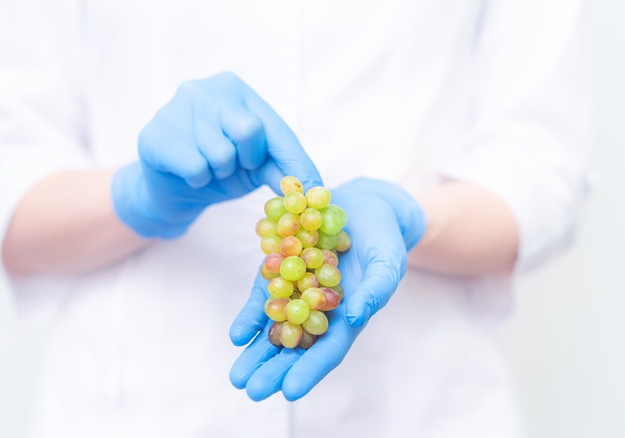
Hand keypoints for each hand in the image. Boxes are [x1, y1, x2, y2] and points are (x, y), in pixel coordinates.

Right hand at [112, 72, 321, 237]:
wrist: (168, 190)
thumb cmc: (215, 171)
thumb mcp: (254, 168)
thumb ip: (282, 171)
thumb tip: (316, 192)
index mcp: (236, 91)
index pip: (275, 127)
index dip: (296, 162)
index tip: (314, 192)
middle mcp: (205, 89)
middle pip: (249, 131)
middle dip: (246, 161)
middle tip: (232, 166)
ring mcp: (176, 107)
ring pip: (220, 153)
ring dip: (218, 173)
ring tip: (206, 168)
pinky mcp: (155, 133)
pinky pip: (195, 167)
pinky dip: (197, 180)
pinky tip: (186, 172)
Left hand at [228, 177, 425, 400]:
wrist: (363, 208)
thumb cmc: (383, 240)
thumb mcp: (387, 262)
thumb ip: (376, 289)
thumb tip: (354, 316)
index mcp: (348, 318)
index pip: (328, 351)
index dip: (310, 371)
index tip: (290, 391)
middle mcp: (319, 313)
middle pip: (295, 348)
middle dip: (274, 370)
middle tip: (251, 390)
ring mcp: (297, 294)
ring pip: (274, 331)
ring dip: (256, 354)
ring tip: (237, 378)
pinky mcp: (280, 273)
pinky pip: (263, 300)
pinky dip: (250, 318)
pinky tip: (236, 335)